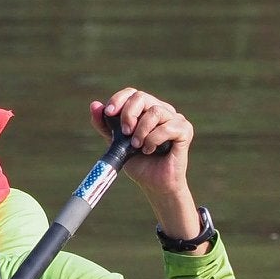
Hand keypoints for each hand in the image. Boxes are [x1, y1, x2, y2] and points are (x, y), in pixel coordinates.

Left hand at [91, 88, 201, 243]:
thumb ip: (106, 126)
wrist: (154, 184)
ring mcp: (175, 119)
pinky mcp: (185, 130)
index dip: (118, 99)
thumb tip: (94, 105)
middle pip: (142, 97)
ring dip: (141, 131)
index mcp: (145, 110)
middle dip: (128, 114)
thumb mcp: (117, 144)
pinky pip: (168, 127)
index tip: (108, 113)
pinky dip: (154, 139)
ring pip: (155, 112)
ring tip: (137, 146)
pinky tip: (150, 150)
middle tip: (125, 133)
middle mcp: (161, 110)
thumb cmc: (138, 163)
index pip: (132, 94)